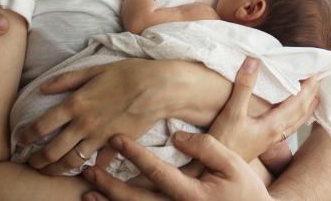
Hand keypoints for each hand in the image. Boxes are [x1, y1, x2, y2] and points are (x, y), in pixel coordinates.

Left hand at [17, 59, 181, 174]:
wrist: (159, 86)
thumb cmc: (128, 73)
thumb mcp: (94, 69)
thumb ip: (66, 79)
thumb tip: (42, 87)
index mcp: (75, 103)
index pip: (41, 125)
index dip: (27, 136)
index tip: (20, 140)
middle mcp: (84, 124)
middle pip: (52, 151)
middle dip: (38, 161)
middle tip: (31, 163)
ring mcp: (100, 137)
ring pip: (72, 162)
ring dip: (56, 170)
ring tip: (48, 171)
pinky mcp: (117, 145)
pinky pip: (99, 163)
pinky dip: (90, 169)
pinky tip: (84, 169)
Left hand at [80, 60, 276, 200]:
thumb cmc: (243, 188)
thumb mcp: (233, 162)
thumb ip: (209, 146)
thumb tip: (181, 135)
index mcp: (192, 190)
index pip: (158, 172)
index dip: (136, 156)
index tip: (116, 139)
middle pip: (137, 199)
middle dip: (111, 186)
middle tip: (87, 170)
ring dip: (109, 200)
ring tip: (87, 188)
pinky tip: (99, 200)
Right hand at [208, 58, 319, 161]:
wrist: (216, 167)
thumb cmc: (224, 141)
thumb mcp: (232, 112)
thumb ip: (244, 87)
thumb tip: (254, 61)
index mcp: (273, 124)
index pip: (298, 103)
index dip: (308, 88)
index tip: (316, 73)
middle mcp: (276, 133)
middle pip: (302, 113)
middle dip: (312, 96)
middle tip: (319, 80)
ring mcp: (271, 139)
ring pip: (296, 122)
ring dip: (306, 108)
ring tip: (313, 97)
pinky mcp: (264, 142)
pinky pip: (288, 127)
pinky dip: (295, 118)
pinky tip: (291, 116)